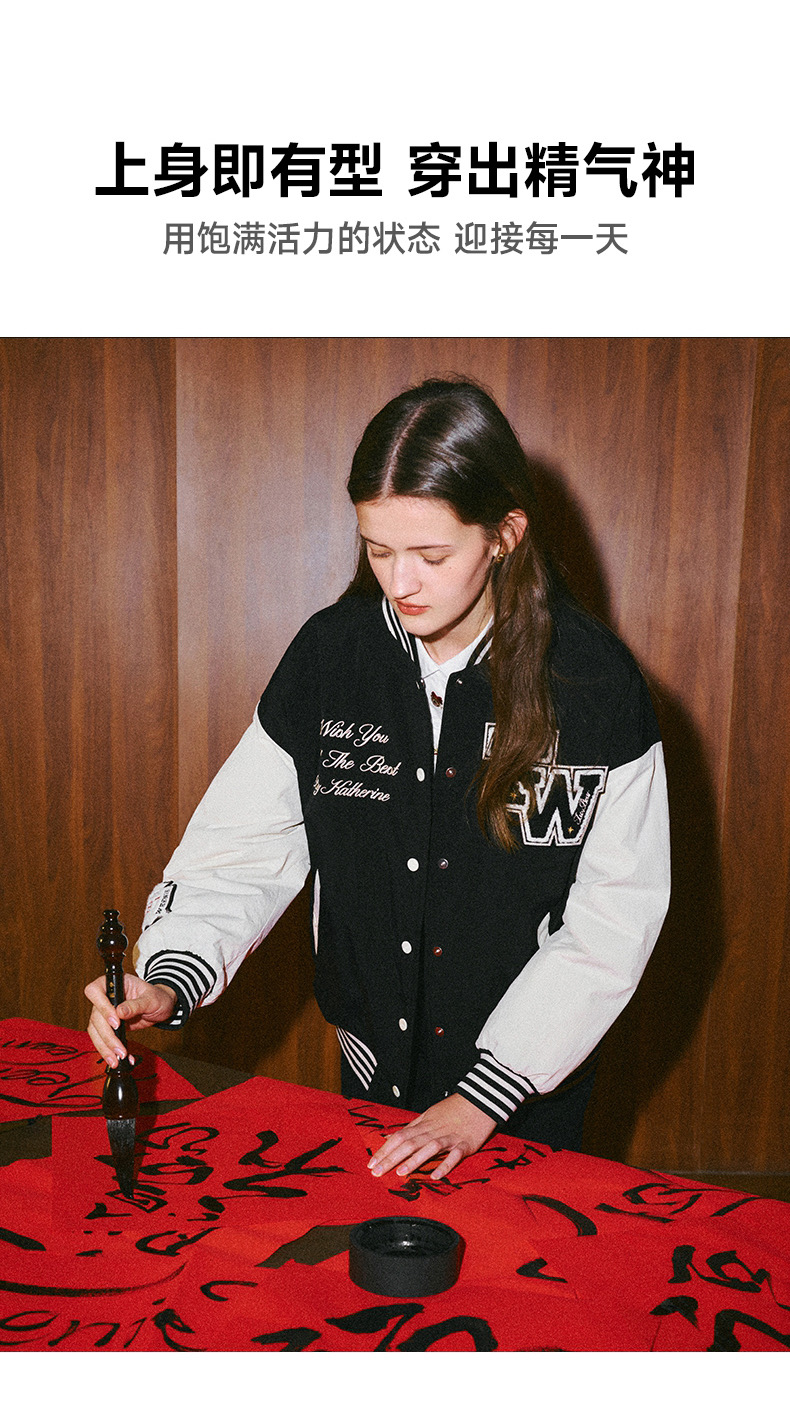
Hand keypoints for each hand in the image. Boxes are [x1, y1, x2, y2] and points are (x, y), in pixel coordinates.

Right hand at [84, 973, 176, 1067]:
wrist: (161, 1007)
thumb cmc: (157, 997)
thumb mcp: (151, 999)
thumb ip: (136, 1005)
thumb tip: (120, 1012)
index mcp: (114, 982)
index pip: (95, 991)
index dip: (102, 1007)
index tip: (116, 1022)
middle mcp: (106, 997)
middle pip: (95, 1016)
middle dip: (107, 1036)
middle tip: (120, 1049)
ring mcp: (105, 1012)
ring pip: (95, 1031)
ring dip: (105, 1047)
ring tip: (117, 1060)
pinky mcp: (108, 1026)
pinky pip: (102, 1039)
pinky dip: (110, 1050)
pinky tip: (120, 1058)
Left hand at [367, 1093, 496, 1181]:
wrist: (480, 1099)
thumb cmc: (453, 1109)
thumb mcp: (429, 1115)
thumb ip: (410, 1128)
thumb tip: (389, 1137)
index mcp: (424, 1124)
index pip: (400, 1136)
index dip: (385, 1150)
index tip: (372, 1163)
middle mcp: (433, 1130)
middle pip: (409, 1143)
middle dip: (391, 1158)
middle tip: (376, 1172)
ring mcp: (449, 1137)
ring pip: (429, 1148)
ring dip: (414, 1160)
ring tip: (400, 1173)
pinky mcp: (465, 1144)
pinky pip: (454, 1155)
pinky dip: (445, 1165)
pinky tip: (435, 1176)